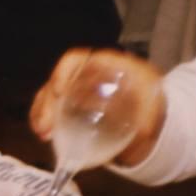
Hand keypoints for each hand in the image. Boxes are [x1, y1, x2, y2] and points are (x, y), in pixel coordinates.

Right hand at [29, 48, 164, 166]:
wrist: (151, 117)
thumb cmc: (151, 106)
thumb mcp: (154, 106)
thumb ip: (148, 117)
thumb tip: (143, 132)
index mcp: (104, 66)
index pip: (76, 60)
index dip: (62, 73)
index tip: (59, 92)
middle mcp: (85, 75)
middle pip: (57, 80)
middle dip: (46, 102)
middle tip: (46, 125)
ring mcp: (75, 90)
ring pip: (49, 95)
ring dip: (41, 113)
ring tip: (43, 134)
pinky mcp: (69, 106)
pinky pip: (50, 109)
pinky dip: (44, 120)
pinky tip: (44, 134)